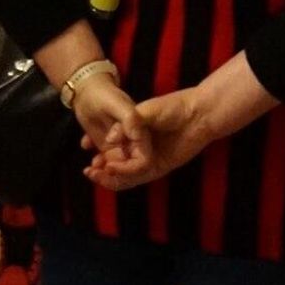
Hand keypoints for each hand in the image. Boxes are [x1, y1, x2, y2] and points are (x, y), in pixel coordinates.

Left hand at [72, 71, 154, 175]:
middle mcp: (134, 142)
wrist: (88, 91)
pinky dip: (98, 166)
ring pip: (118, 169)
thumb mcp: (118, 104)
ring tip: (90, 170)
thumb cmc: (105, 95)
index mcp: (142, 134)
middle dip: (115, 176)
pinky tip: (88, 160)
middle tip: (96, 172)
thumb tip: (136, 136)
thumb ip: (130, 118)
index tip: (110, 167)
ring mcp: (121, 146)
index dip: (129, 169)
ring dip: (105, 174)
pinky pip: (107, 163)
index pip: (143, 160)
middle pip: (131, 169)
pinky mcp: (109, 148)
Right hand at [86, 87, 211, 191]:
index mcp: (135, 136)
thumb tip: (108, 140)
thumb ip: (126, 125)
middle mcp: (140, 150)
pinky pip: (139, 177)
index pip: (113, 149)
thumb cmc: (173, 107)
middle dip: (101, 170)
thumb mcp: (144, 112)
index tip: (85, 151)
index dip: (99, 153)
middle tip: (89, 170)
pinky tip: (113, 172)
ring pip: (125, 175)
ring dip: (110, 177)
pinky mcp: (160, 167)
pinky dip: (125, 177)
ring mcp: (150, 160)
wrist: (199, 114)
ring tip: (96, 174)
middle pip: (117, 166)